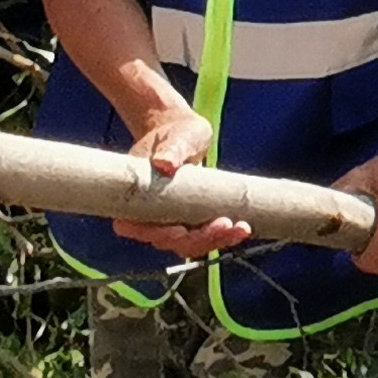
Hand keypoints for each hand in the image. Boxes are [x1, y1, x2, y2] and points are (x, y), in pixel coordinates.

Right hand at [111, 98, 251, 254]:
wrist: (183, 133)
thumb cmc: (174, 133)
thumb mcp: (174, 138)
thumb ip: (170, 150)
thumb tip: (165, 164)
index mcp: (135, 199)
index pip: (137, 229)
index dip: (158, 235)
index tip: (179, 230)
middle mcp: (150, 216)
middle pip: (170, 242)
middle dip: (199, 239)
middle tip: (225, 224)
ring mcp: (172, 221)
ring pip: (190, 244)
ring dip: (216, 241)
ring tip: (240, 228)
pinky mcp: (191, 220)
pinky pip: (205, 235)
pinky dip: (223, 235)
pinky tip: (242, 228)